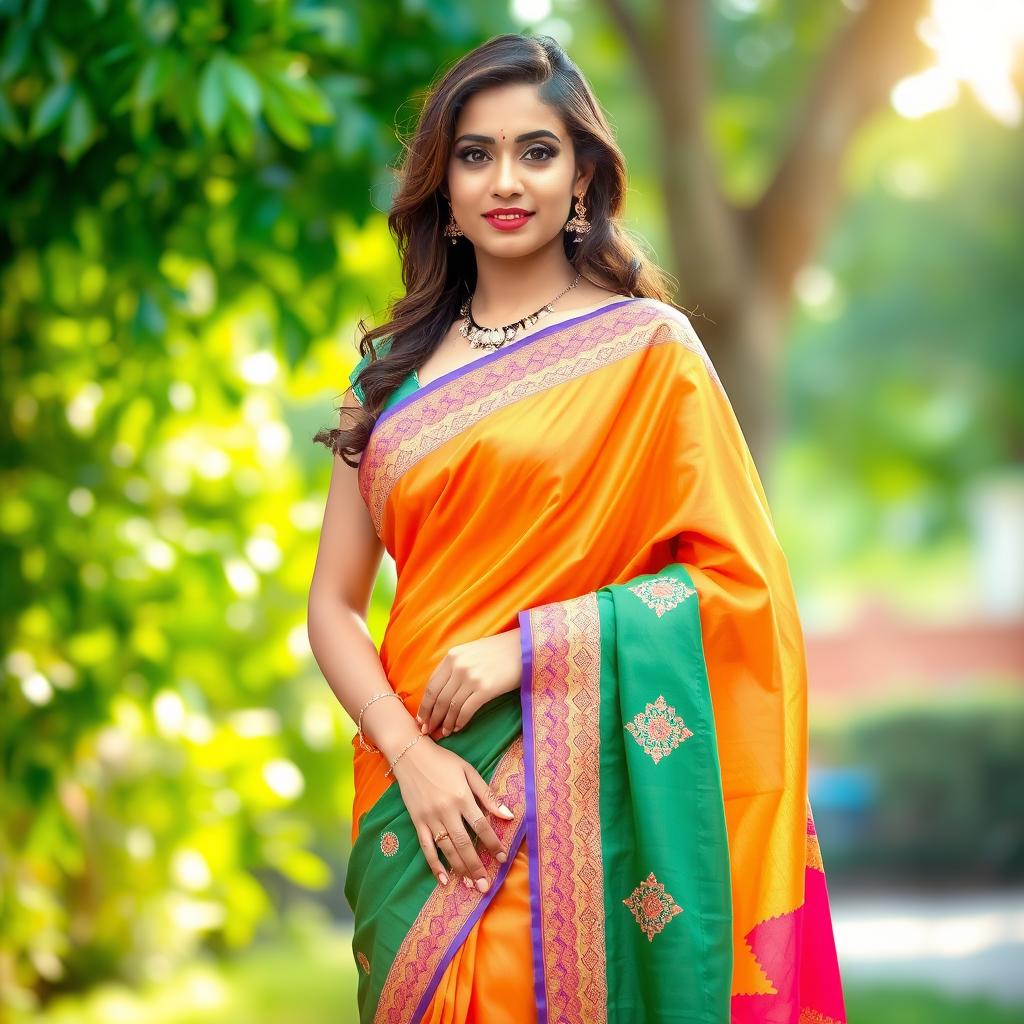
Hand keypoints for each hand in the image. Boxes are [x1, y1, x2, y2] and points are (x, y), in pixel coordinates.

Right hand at [392, 736, 515, 890]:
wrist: (410, 754)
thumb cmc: (443, 761)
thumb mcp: (469, 771)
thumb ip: (487, 794)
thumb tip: (508, 815)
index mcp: (462, 797)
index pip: (481, 826)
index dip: (493, 844)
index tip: (502, 859)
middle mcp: (446, 810)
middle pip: (464, 843)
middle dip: (477, 866)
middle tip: (486, 886)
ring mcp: (430, 818)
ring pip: (447, 849)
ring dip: (460, 869)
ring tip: (471, 885)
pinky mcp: (417, 822)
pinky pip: (426, 847)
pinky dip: (434, 865)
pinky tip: (444, 879)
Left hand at [415, 627, 522, 737]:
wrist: (524, 648)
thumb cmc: (499, 651)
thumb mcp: (471, 652)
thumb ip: (455, 667)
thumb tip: (440, 692)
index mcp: (452, 656)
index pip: (431, 685)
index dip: (424, 705)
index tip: (421, 718)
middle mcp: (459, 666)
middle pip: (438, 698)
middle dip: (431, 717)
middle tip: (428, 731)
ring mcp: (472, 677)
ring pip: (451, 706)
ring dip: (446, 723)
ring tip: (444, 733)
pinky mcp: (486, 688)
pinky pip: (466, 710)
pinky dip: (460, 722)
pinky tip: (458, 728)